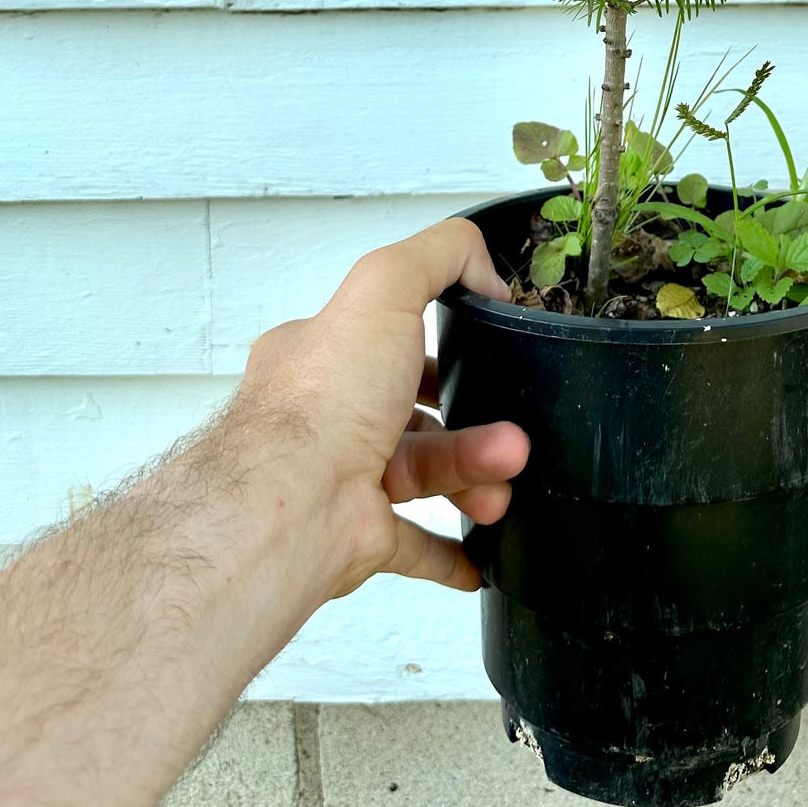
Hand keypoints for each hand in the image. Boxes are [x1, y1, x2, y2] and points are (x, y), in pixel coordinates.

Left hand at [237, 218, 528, 598]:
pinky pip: (413, 545)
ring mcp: (341, 479)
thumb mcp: (384, 285)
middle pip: (415, 413)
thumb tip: (487, 276)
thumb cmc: (325, 397)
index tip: (485, 352)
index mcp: (321, 358)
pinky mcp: (355, 536)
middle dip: (473, 423)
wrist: (291, 503)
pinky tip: (486, 551)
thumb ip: (440, 254)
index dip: (436, 346)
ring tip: (507, 478)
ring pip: (425, 473)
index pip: (384, 340)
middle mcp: (326, 418)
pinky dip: (452, 551)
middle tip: (516, 436)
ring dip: (476, 473)